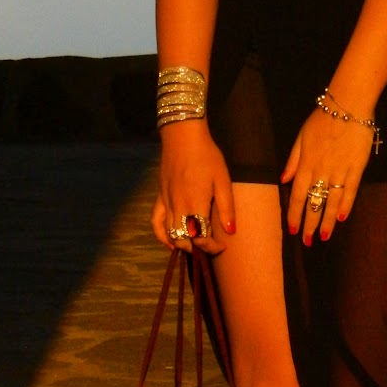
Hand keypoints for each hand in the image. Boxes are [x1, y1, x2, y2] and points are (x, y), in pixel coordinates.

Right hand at [152, 121, 235, 253]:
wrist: (183, 137)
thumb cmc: (207, 156)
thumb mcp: (222, 180)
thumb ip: (226, 207)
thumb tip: (231, 231)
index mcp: (195, 204)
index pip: (200, 237)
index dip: (211, 247)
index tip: (221, 246)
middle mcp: (178, 207)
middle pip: (184, 239)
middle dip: (197, 249)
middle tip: (209, 246)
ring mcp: (166, 203)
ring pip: (169, 234)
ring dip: (181, 244)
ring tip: (194, 246)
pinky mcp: (159, 197)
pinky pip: (155, 222)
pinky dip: (161, 235)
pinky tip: (170, 241)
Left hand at [281, 106, 374, 245]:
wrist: (348, 106)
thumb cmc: (322, 119)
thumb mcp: (301, 136)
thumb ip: (293, 160)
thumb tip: (284, 180)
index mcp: (306, 163)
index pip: (298, 195)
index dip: (295, 214)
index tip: (293, 230)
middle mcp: (321, 170)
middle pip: (314, 203)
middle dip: (309, 224)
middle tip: (308, 241)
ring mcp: (340, 170)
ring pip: (331, 202)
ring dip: (327, 221)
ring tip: (324, 237)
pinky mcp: (357, 168)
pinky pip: (350, 191)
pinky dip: (346, 205)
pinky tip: (341, 218)